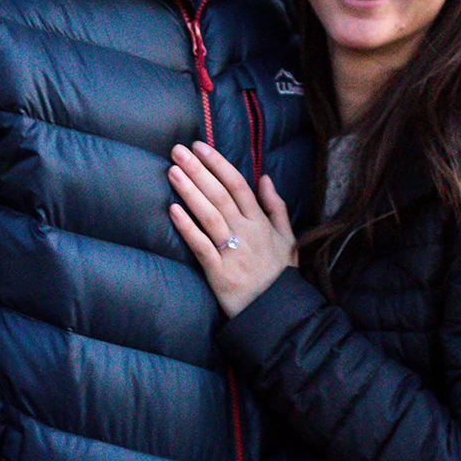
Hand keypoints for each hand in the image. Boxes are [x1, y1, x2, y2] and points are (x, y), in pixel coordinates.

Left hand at [168, 141, 295, 316]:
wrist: (277, 313)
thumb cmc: (279, 275)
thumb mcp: (287, 239)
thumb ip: (276, 207)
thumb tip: (265, 178)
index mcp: (261, 223)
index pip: (238, 185)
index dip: (218, 164)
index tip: (200, 147)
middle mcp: (247, 233)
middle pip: (220, 195)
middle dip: (198, 170)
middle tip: (178, 151)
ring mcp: (232, 252)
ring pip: (209, 215)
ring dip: (190, 192)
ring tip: (173, 171)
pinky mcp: (219, 273)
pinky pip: (201, 246)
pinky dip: (187, 227)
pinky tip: (173, 210)